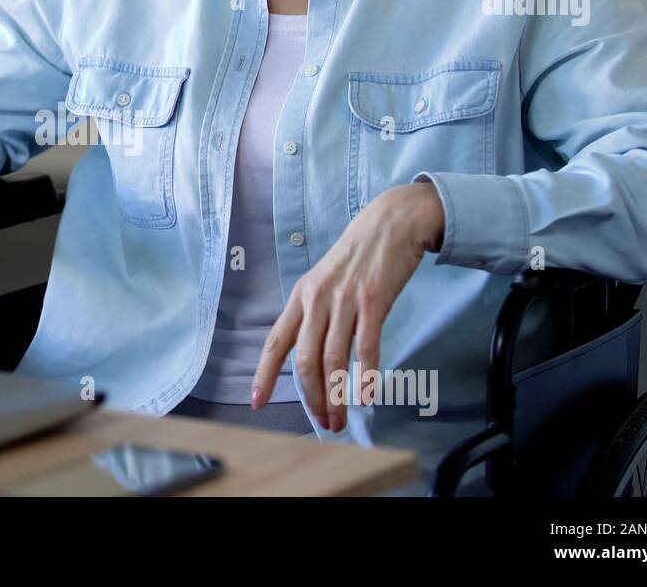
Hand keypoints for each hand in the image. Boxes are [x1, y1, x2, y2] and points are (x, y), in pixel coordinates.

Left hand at [251, 183, 444, 431]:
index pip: (275, 342)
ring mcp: (345, 300)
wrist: (390, 223)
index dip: (264, 374)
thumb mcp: (325, 281)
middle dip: (312, 397)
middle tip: (323, 422)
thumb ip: (316, 314)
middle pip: (304, 359)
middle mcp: (317, 300)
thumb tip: (313, 356)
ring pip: (333, 359)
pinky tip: (368, 395)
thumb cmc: (358, 257)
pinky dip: (366, 375)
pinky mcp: (374, 300)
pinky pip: (366, 347)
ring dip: (336, 395)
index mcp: (301, 297)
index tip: (257, 402)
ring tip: (341, 418)